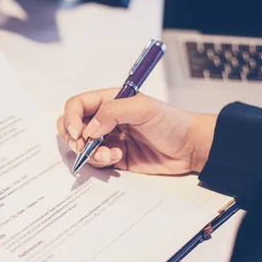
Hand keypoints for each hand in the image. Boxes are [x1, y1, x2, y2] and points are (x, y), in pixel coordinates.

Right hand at [57, 88, 216, 174]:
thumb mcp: (143, 109)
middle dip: (73, 138)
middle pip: (71, 126)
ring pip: (81, 146)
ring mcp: (108, 138)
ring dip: (90, 153)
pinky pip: (95, 161)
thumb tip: (88, 129)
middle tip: (83, 147)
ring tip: (110, 155)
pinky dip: (100, 161)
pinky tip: (117, 158)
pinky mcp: (114, 157)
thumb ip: (113, 112)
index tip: (77, 133)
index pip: (77, 105)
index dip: (70, 118)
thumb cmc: (171, 122)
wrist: (191, 148)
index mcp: (109, 100)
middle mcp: (104, 118)